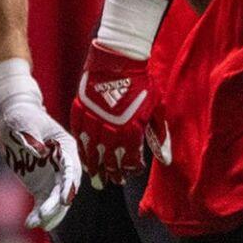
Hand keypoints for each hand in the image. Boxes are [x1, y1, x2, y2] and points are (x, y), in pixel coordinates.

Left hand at [0, 102, 80, 230]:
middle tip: (46, 215)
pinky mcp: (41, 184)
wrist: (13, 119)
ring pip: (55, 199)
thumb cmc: (22, 117)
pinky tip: (30, 223)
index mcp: (66, 148)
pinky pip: (42, 202)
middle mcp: (63, 165)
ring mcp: (53, 177)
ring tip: (37, 224)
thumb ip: (32, 136)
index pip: (72, 169)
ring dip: (48, 213)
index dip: (69, 184)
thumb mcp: (24, 123)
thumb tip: (41, 152)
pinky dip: (37, 213)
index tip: (66, 199)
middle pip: (64, 188)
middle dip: (57, 204)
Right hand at [69, 42, 154, 187]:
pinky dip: (79, 143)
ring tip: (93, 173)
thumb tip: (165, 159)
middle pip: (107, 157)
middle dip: (109, 171)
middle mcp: (109, 127)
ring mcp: (92, 118)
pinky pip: (77, 131)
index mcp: (130, 129)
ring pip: (90, 148)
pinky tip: (81, 151)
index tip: (130, 174)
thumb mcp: (156, 110)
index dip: (129, 169)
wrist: (119, 61)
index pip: (128, 158)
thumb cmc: (141, 84)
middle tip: (110, 182)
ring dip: (92, 162)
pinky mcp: (80, 108)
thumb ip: (158, 136)